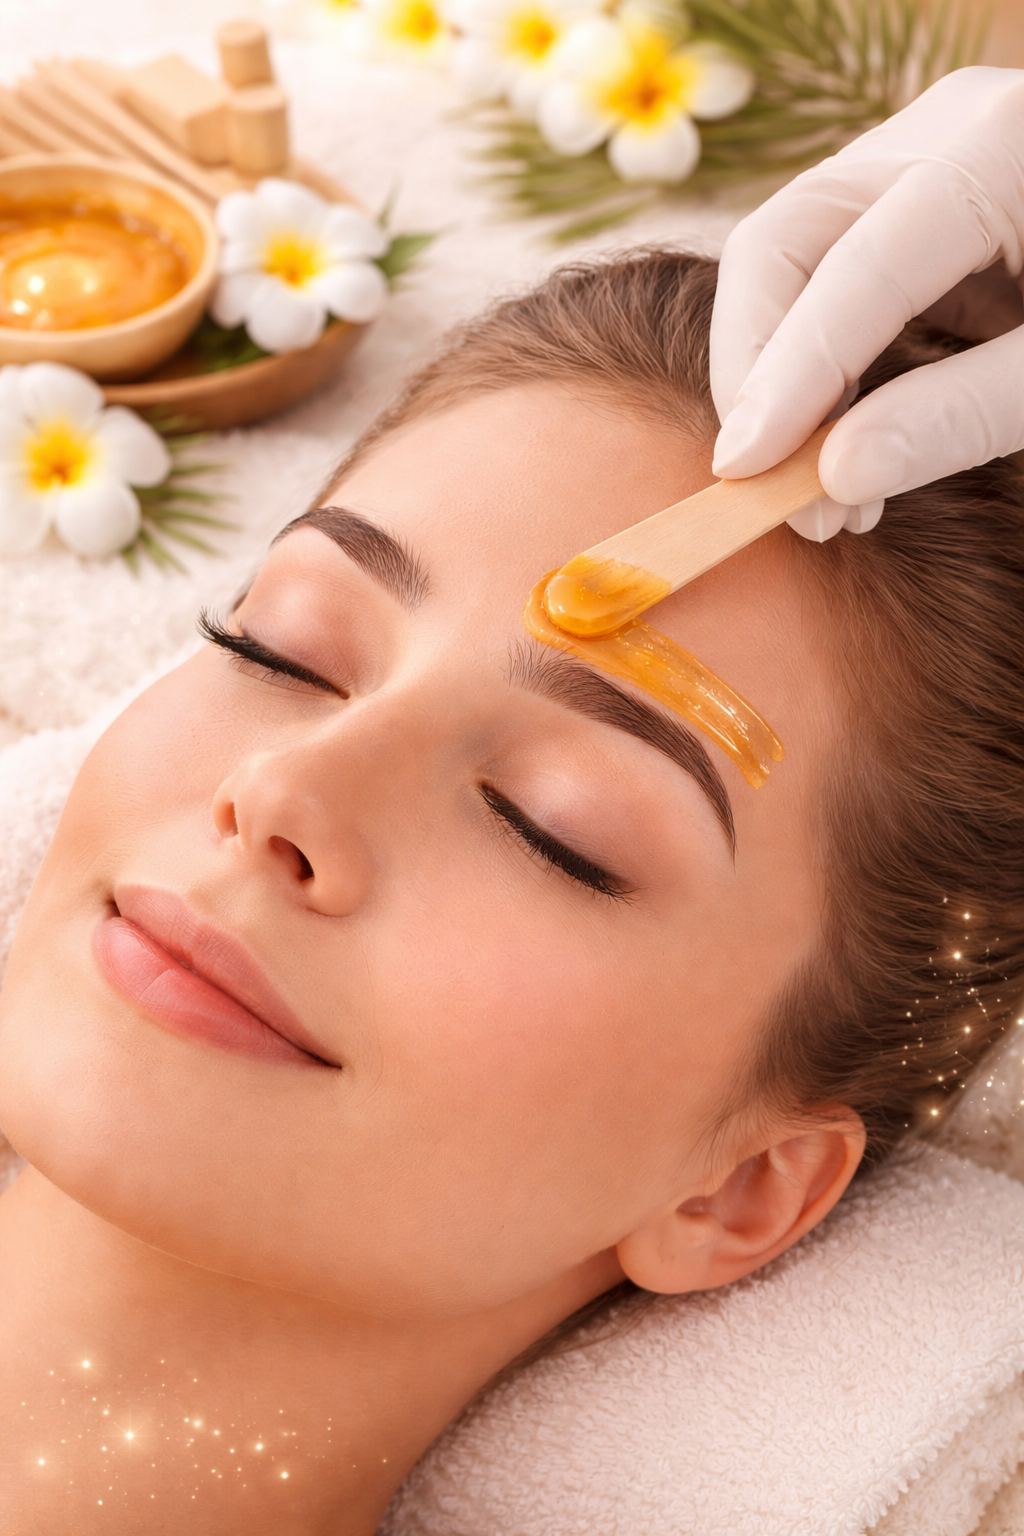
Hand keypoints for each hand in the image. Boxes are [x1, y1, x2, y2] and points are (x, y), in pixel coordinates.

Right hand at [709, 67, 1023, 539]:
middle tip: (780, 493)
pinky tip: (841, 451)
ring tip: (823, 496)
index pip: (854, 260)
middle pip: (787, 241)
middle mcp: (939, 133)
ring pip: (788, 261)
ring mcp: (917, 162)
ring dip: (781, 382)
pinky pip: (826, 282)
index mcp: (1002, 147)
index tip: (748, 470)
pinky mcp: (913, 209)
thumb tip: (839, 478)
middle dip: (761, 374)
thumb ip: (963, 416)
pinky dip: (817, 372)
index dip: (789, 372)